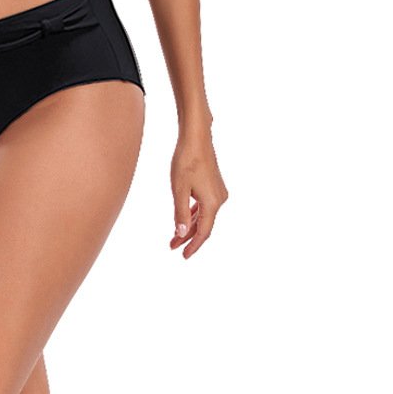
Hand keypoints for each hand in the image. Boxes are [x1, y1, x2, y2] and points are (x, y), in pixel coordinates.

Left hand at [169, 129, 227, 258]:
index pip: (203, 232)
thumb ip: (180, 213)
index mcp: (212, 203)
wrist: (196, 137)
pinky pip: (204, 206)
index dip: (193, 245)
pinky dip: (194, 213)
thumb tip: (181, 234)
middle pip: (203, 225)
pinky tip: (184, 218)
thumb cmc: (186, 160)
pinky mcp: (215, 185)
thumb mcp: (179, 189)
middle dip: (187, 237)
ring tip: (174, 236)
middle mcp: (219, 200)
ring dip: (189, 225)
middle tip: (172, 247)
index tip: (183, 256)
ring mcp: (218, 192)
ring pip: (203, 215)